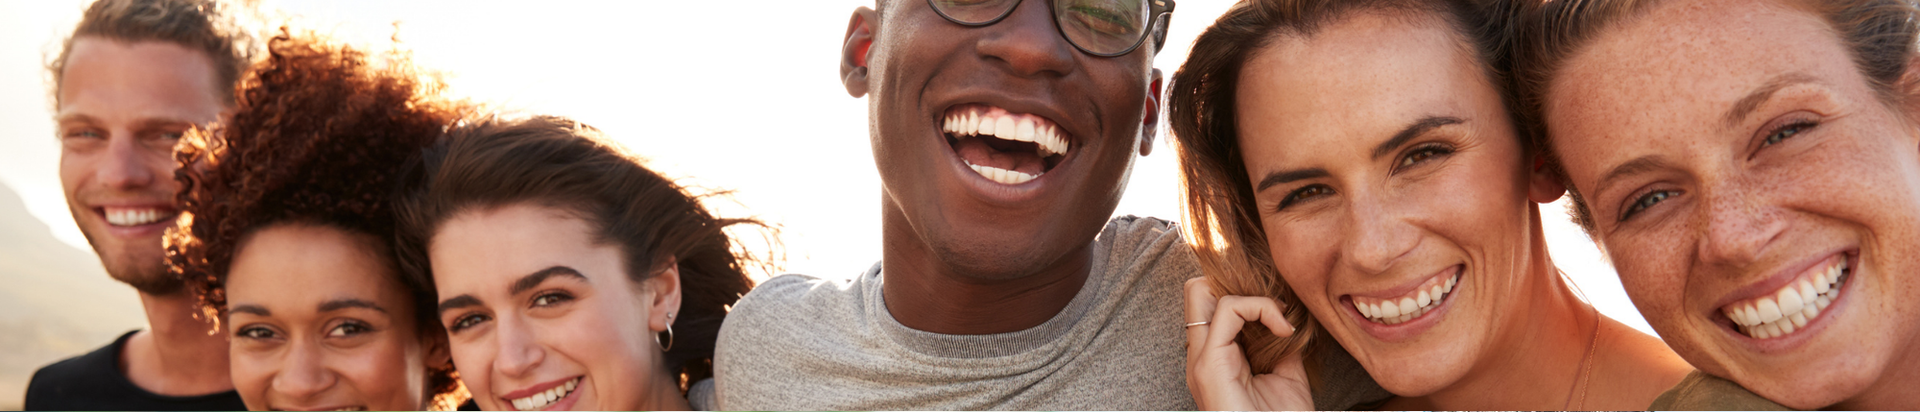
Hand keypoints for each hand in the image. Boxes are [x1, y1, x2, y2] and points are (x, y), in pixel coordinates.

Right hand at [1184, 278, 1313, 410]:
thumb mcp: (1287, 377)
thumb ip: (1281, 348)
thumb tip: (1287, 321)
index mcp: (1215, 359)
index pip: (1211, 304)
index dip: (1246, 297)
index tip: (1283, 318)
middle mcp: (1202, 356)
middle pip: (1197, 292)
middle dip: (1234, 285)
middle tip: (1269, 308)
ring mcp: (1201, 359)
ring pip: (1201, 290)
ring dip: (1248, 294)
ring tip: (1279, 320)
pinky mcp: (1210, 363)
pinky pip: (1228, 309)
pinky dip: (1259, 307)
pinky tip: (1282, 329)